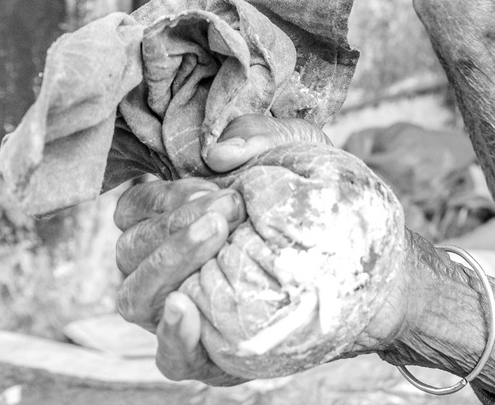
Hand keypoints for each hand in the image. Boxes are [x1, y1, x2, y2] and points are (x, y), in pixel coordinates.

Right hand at [113, 114, 329, 382]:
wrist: (364, 260)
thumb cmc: (314, 200)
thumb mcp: (296, 152)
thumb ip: (258, 137)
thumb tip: (218, 152)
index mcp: (173, 221)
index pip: (134, 210)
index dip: (162, 198)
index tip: (213, 189)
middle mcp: (165, 267)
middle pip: (129, 250)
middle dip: (174, 226)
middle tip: (228, 208)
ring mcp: (179, 312)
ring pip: (135, 298)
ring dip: (169, 265)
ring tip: (216, 238)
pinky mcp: (207, 353)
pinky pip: (168, 357)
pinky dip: (172, 335)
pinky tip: (186, 308)